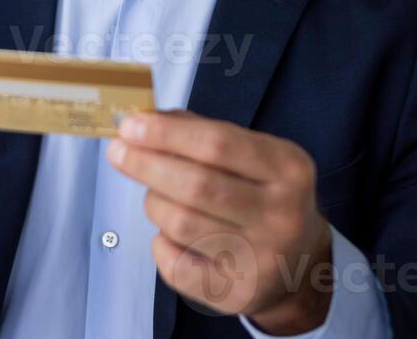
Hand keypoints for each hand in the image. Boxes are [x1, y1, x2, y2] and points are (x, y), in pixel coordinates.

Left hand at [107, 110, 332, 334]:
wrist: (299, 264)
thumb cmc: (262, 195)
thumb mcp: (251, 155)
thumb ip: (200, 133)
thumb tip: (143, 121)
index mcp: (288, 168)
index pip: (218, 144)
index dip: (167, 134)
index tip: (129, 126)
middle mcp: (283, 215)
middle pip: (197, 185)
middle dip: (147, 165)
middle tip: (117, 152)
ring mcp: (263, 259)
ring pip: (181, 223)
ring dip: (155, 203)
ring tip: (156, 195)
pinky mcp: (239, 294)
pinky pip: (176, 266)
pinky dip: (161, 244)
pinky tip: (168, 234)